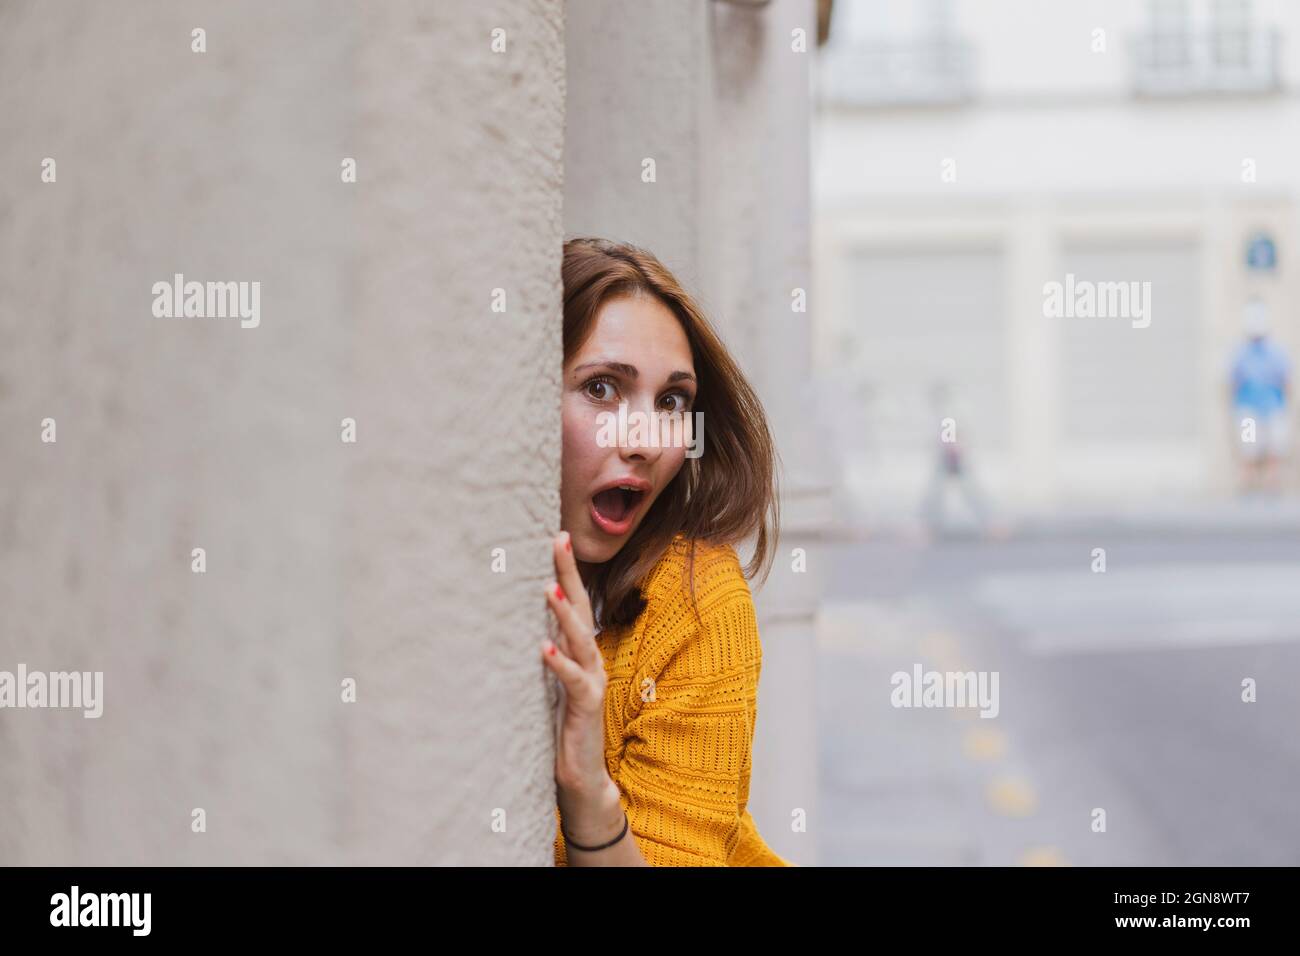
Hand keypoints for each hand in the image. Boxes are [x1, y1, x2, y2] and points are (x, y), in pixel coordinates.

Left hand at [541, 531, 609, 798]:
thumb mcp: (550, 682)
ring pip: (581, 640)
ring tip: (549, 589)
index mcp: (582, 652)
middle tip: (558, 540)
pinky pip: (574, 681)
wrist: (582, 773)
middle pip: (583, 609)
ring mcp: (592, 682)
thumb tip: (518, 623)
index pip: (577, 603)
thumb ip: (546, 653)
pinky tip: (544, 648)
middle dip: (570, 574)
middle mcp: (591, 661)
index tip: (557, 537)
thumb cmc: (562, 726)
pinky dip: (559, 663)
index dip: (568, 571)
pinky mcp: (587, 706)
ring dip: (565, 614)